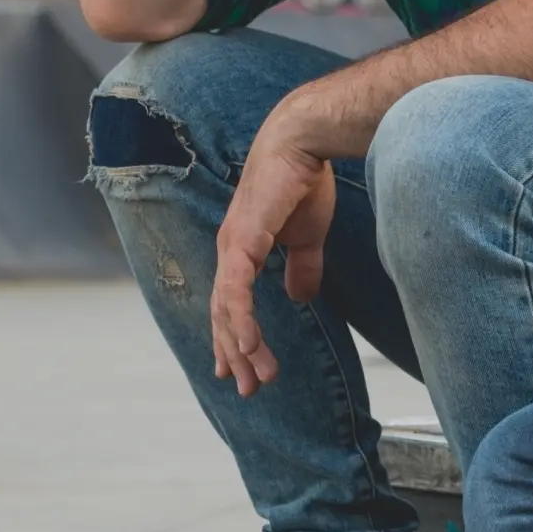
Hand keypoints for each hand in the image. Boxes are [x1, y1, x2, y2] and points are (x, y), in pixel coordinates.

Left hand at [211, 110, 335, 396]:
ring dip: (243, 347)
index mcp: (241, 249)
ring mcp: (231, 247)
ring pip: (227, 311)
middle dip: (236, 354)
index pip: (231, 304)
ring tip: (260, 377)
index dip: (234, 337)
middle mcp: (229, 251)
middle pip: (224, 315)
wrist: (302, 143)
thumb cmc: (304, 181)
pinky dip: (241, 321)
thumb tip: (300, 297)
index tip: (242, 368)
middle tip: (250, 388)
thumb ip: (302, 267)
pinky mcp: (242, 241)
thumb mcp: (307, 236)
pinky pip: (236, 292)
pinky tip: (249, 346)